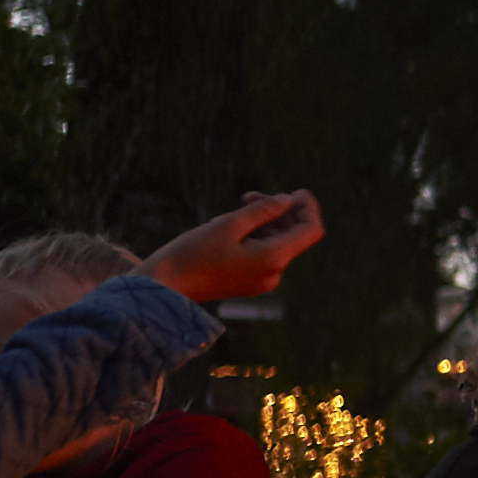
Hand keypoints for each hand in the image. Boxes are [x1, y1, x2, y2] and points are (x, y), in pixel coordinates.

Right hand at [139, 190, 325, 305]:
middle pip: (292, 235)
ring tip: (240, 204)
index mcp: (273, 260)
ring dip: (264, 221)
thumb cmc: (194, 253)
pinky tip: (233, 226)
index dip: (308, 208)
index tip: (296, 191)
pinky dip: (255, 236)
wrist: (166, 286)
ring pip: (276, 243)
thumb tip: (288, 201)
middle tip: (250, 195)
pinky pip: (262, 254)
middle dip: (278, 211)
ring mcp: (262, 280)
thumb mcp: (230, 224)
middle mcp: (273, 274)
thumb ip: (264, 210)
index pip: (310, 231)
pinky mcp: (249, 282)